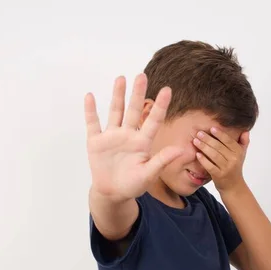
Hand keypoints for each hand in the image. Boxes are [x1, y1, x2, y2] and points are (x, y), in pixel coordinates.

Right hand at [85, 74, 183, 200]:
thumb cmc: (133, 185)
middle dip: (137, 93)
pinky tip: (90, 96)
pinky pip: (93, 123)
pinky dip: (90, 110)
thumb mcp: (149, 175)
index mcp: (142, 143)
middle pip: (133, 110)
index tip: (167, 90)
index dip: (160, 106)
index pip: (153, 120)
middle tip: (142, 75)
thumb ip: (161, 161)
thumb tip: (180, 150)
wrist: (113, 193)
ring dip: (117, 96)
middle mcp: (128, 135)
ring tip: (121, 78)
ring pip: (115, 112)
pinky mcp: (96, 142)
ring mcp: (112, 137)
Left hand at [192, 127, 249, 192]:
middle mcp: (233, 160)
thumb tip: (245, 130)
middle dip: (208, 139)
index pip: (229, 141)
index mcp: (238, 152)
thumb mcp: (242, 155)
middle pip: (219, 147)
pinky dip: (203, 160)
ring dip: (204, 147)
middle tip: (199, 133)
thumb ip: (244, 142)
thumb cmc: (235, 168)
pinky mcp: (219, 175)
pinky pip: (210, 166)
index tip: (211, 128)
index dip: (220, 134)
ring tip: (196, 141)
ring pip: (214, 155)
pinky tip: (197, 154)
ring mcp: (226, 168)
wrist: (233, 186)